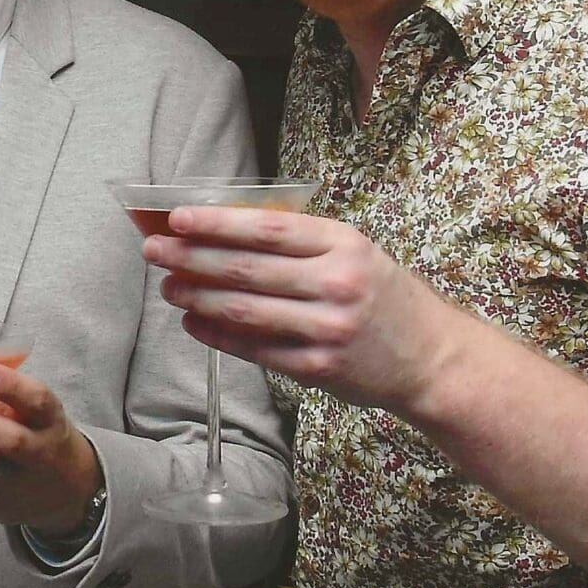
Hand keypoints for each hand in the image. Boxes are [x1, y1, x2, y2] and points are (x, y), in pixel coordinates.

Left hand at [145, 205, 471, 416]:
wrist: (432, 357)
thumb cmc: (383, 296)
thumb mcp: (354, 252)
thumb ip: (300, 243)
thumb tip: (223, 229)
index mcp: (344, 245)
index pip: (268, 229)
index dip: (217, 223)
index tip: (177, 218)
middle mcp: (337, 285)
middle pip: (248, 269)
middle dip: (192, 258)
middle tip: (155, 251)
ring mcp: (328, 329)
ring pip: (245, 311)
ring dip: (197, 297)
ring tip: (169, 286)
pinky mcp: (319, 368)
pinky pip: (256, 349)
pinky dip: (218, 335)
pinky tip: (193, 323)